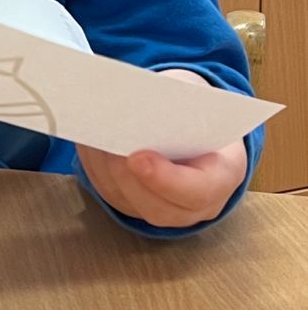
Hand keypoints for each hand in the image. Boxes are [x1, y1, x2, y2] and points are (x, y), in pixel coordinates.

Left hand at [77, 70, 247, 229]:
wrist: (196, 127)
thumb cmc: (202, 111)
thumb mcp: (201, 103)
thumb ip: (182, 106)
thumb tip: (140, 100)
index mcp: (223, 176)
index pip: (198, 191)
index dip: (165, 179)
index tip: (137, 157)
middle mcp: (195, 204)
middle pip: (158, 207)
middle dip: (127, 178)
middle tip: (107, 148)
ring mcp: (164, 210)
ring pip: (128, 204)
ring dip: (105, 173)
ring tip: (92, 140)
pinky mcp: (135, 205)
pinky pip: (111, 196)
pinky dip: (95, 170)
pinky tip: (87, 144)